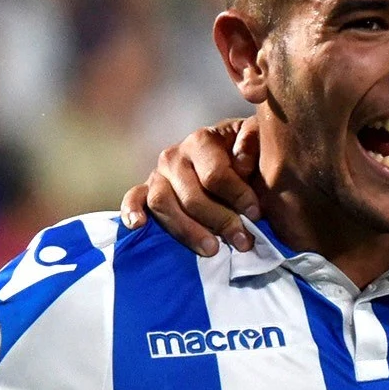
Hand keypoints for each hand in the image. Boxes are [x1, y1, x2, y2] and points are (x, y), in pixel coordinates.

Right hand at [119, 119, 261, 253]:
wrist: (230, 159)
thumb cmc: (246, 154)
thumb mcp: (257, 140)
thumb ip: (253, 141)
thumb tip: (241, 160)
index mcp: (201, 141)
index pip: (215, 175)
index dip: (238, 196)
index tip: (255, 214)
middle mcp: (174, 157)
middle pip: (191, 196)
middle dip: (220, 221)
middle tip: (242, 242)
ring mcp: (158, 175)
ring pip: (163, 204)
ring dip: (188, 230)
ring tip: (211, 249)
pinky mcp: (147, 191)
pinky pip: (133, 199)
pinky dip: (131, 211)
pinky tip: (138, 225)